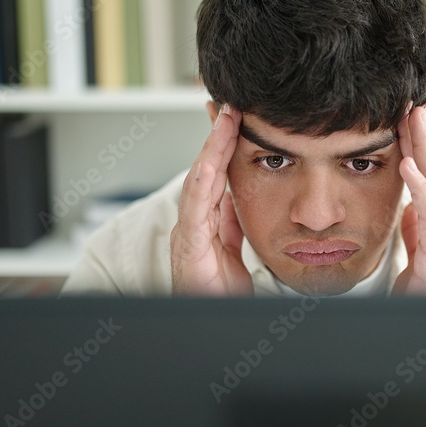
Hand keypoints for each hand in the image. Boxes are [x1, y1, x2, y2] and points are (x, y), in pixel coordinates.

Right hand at [170, 104, 253, 296]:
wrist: (210, 321)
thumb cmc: (217, 293)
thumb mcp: (232, 251)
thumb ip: (231, 224)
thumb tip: (238, 198)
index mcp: (205, 221)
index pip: (216, 173)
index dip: (223, 144)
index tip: (235, 116)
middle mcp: (192, 222)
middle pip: (205, 169)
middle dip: (216, 136)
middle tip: (230, 105)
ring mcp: (187, 232)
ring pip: (198, 181)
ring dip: (211, 149)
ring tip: (224, 121)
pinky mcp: (188, 248)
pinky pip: (194, 211)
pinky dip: (201, 184)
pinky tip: (210, 164)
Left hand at [392, 105, 425, 295]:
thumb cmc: (422, 297)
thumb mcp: (416, 256)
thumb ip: (417, 231)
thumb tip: (411, 206)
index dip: (419, 147)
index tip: (405, 118)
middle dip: (423, 137)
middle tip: (411, 104)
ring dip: (422, 151)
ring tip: (410, 122)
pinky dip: (421, 188)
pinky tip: (410, 166)